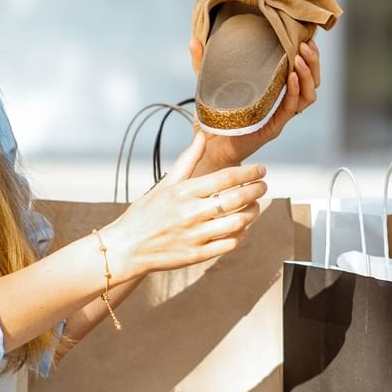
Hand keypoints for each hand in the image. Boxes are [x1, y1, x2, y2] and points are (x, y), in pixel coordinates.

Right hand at [102, 133, 267, 276]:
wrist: (127, 247)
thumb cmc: (146, 213)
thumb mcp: (165, 184)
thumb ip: (187, 160)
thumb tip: (201, 136)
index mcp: (184, 192)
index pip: (226, 177)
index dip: (249, 173)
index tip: (261, 170)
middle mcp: (191, 213)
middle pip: (236, 199)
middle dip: (256, 190)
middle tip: (263, 186)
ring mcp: (195, 235)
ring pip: (238, 223)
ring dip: (253, 212)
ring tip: (255, 206)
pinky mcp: (197, 255)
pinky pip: (229, 244)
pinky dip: (241, 235)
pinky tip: (242, 227)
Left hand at [190, 37, 321, 170]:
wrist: (205, 147)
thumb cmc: (211, 118)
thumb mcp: (208, 83)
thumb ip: (203, 62)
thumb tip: (194, 39)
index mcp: (273, 90)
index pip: (301, 72)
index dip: (307, 56)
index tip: (304, 38)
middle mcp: (281, 103)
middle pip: (311, 82)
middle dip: (313, 62)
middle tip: (306, 44)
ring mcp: (279, 116)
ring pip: (308, 96)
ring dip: (307, 76)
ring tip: (300, 58)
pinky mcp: (272, 127)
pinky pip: (290, 109)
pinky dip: (294, 92)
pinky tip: (291, 77)